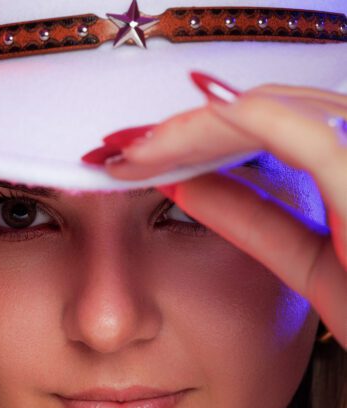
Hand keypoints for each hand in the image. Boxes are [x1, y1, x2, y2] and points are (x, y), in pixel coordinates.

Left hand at [94, 74, 346, 347]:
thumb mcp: (314, 268)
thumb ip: (261, 223)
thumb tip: (188, 188)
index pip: (280, 131)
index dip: (211, 135)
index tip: (146, 155)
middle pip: (273, 110)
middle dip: (193, 125)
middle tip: (123, 145)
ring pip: (272, 110)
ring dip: (194, 125)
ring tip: (132, 150)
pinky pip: (289, 133)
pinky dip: (222, 133)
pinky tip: (166, 153)